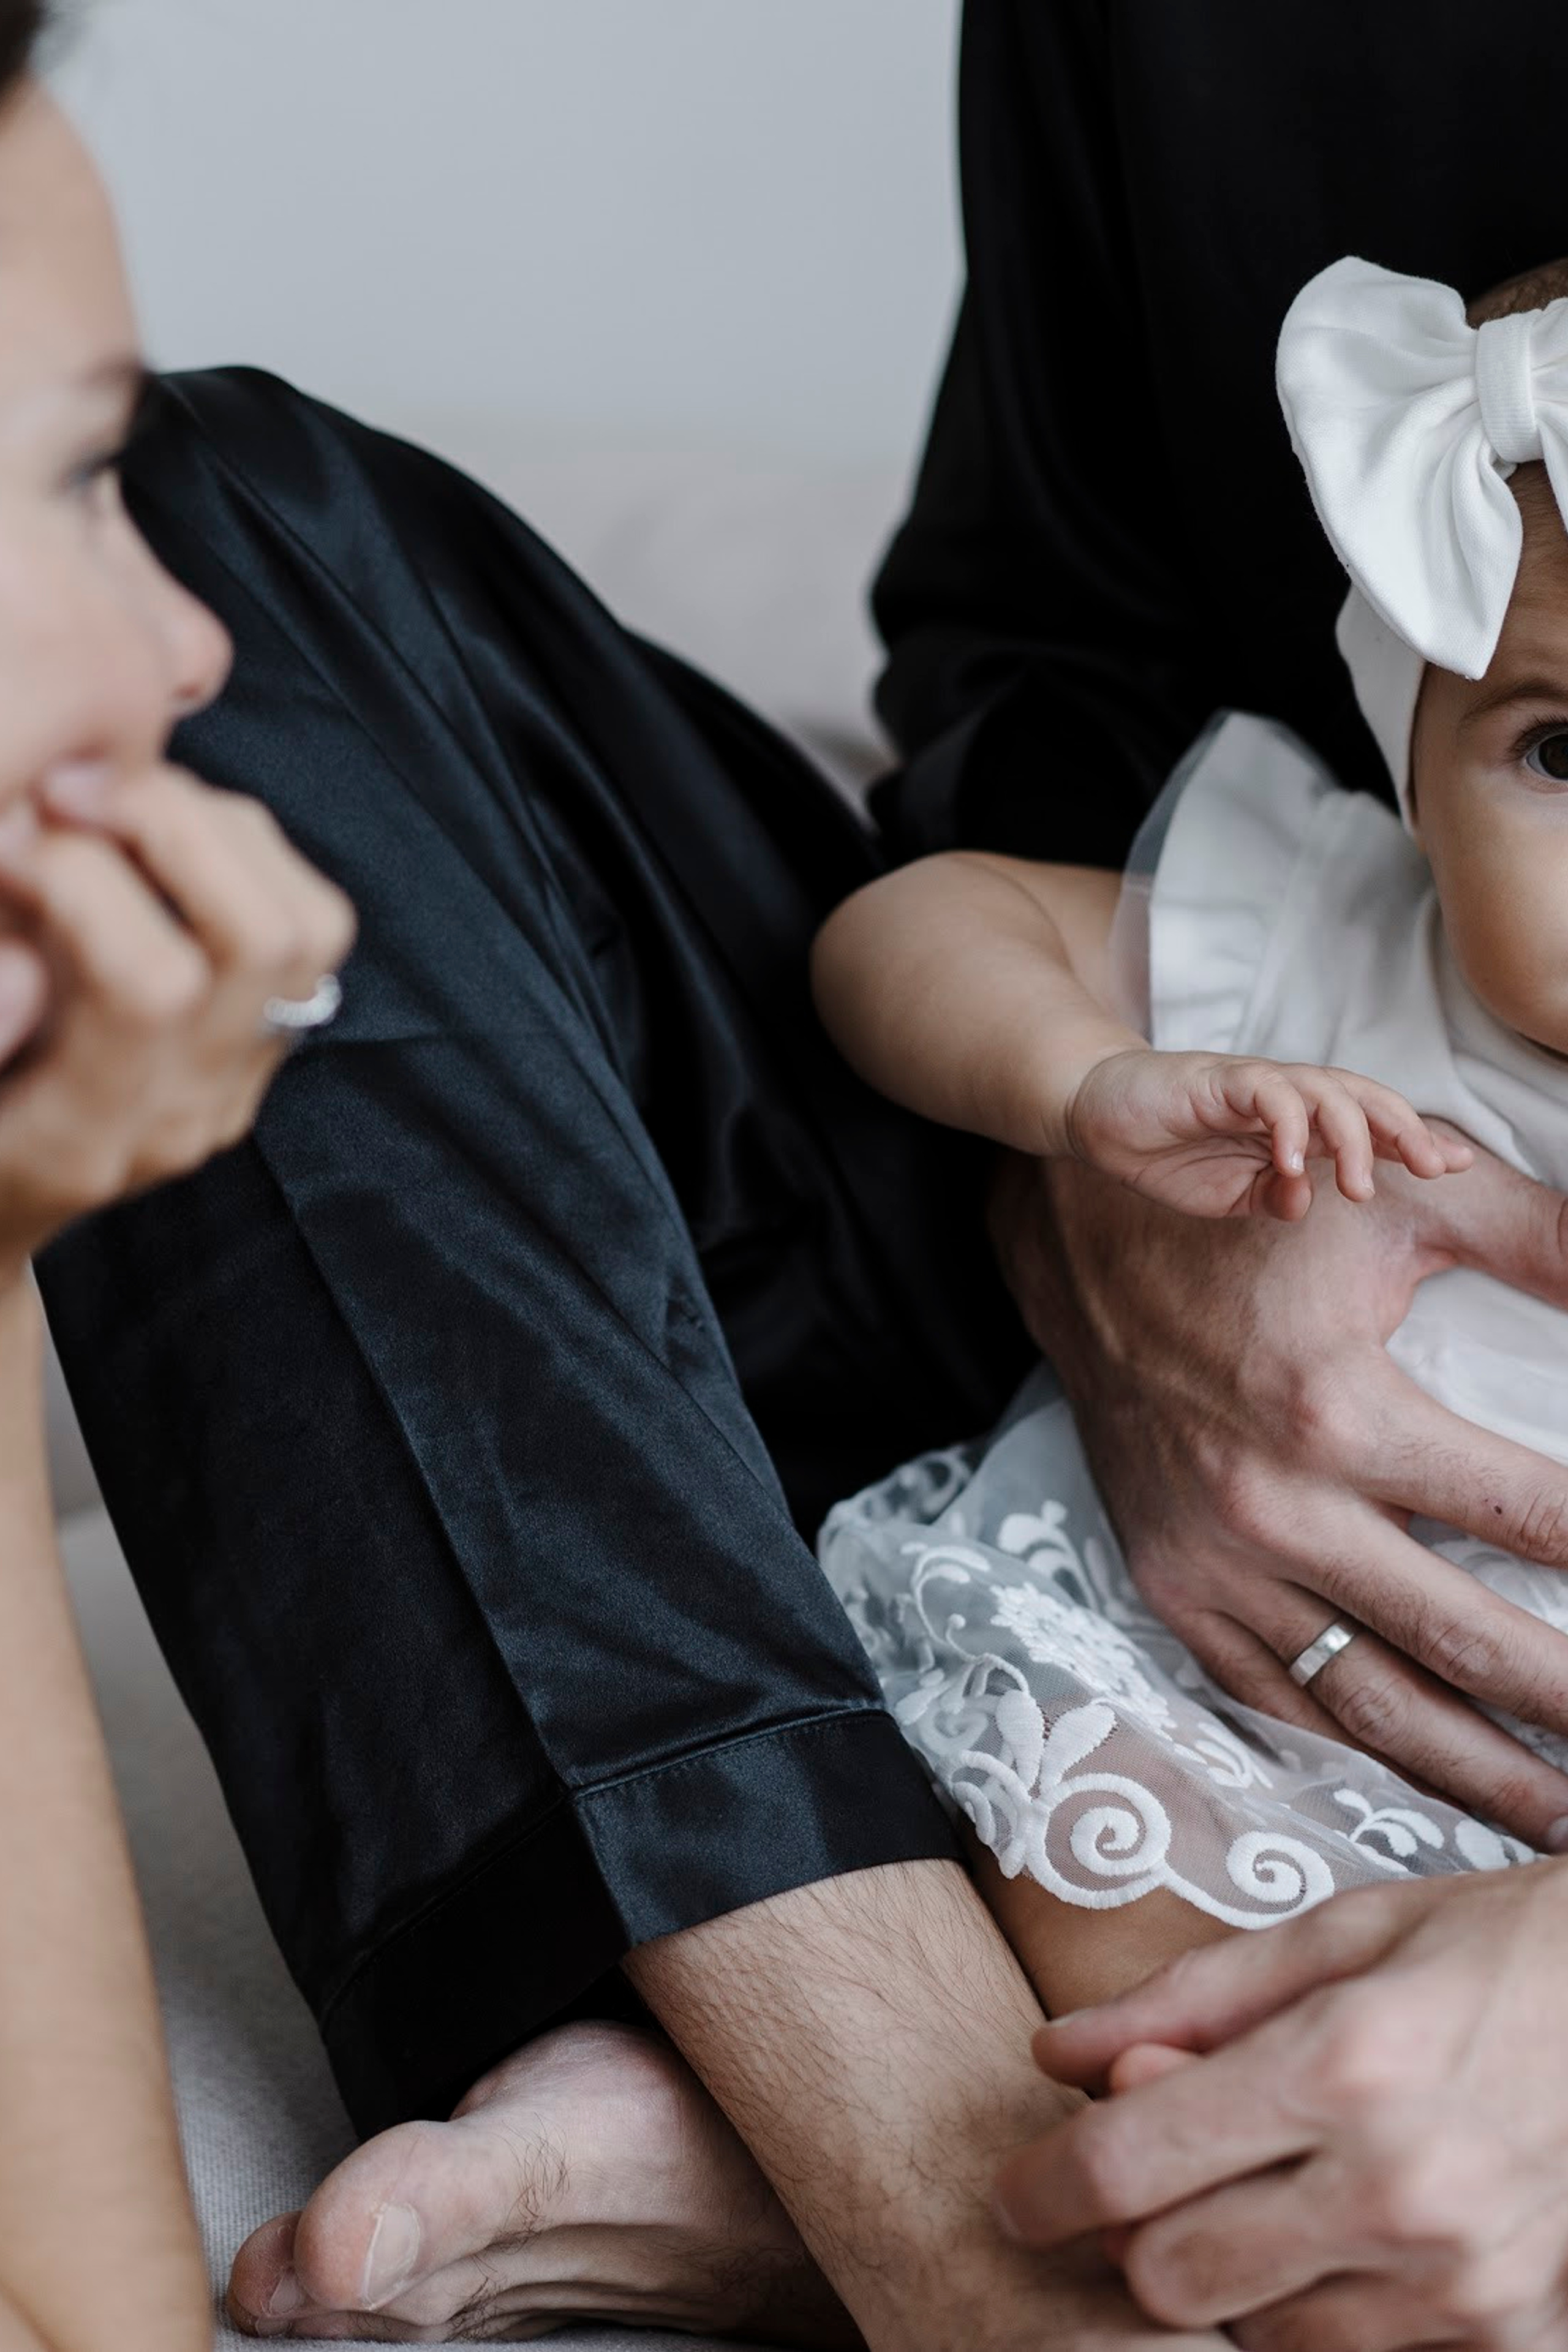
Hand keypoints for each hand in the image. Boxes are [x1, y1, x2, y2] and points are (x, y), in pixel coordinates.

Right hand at [0, 762, 353, 1277]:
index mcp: (81, 1138)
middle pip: (262, 938)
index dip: (81, 879)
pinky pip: (302, 929)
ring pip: (306, 924)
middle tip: (69, 790)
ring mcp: (237, 1088)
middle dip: (171, 826)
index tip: (7, 841)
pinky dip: (235, 855)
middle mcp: (184, 1116)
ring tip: (111, 805)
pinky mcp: (259, 1055)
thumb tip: (21, 856)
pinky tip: (146, 844)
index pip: (152, 986)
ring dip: (217, 830)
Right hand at [989, 1146, 1567, 1843]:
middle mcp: (1273, 1507)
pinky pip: (1277, 1702)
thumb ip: (1544, 1242)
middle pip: (1461, 1646)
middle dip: (1566, 1707)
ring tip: (1562, 1820)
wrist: (1083, 1237)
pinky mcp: (1173, 1587)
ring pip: (1369, 1705)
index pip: (1528, 1518)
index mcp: (1335, 1412)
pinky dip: (1360, 1752)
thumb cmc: (1258, 1217)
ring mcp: (1215, 1562)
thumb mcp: (1410, 1203)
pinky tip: (1429, 1781)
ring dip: (1477, 1774)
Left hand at [995, 1865, 1567, 2348]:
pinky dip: (1319, 2315)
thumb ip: (1185, 1997)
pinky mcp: (1511, 2338)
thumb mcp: (1338, 1934)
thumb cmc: (1489, 1952)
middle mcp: (1400, 2187)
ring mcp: (1461, 2280)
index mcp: (1342, 2063)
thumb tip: (1055, 2051)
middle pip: (1173, 2274)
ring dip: (1232, 2280)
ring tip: (1271, 2195)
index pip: (1130, 2165)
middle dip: (1134, 2234)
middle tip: (1151, 2182)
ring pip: (1257, 2337)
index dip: (1045, 2187)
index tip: (1016, 2193)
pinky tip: (1340, 2240)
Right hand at [1064, 1049, 1469, 1221]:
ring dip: (1353, 1138)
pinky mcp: (1222, 1079)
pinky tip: (1292, 1163)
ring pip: (1328, 1093)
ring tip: (1357, 1187)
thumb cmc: (1172, 1151)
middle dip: (1406, 1131)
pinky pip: (1269, 1094)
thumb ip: (1273, 1198)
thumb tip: (1305, 1203)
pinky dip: (1288, 1126)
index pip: (1371, 1126)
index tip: (1457, 1166)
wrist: (1103, 1117)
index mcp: (1301, 1126)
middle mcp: (1290, 1098)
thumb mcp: (1232, 1195)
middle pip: (1366, 1099)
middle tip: (1435, 1167)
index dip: (1415, 1141)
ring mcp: (1259, 1084)